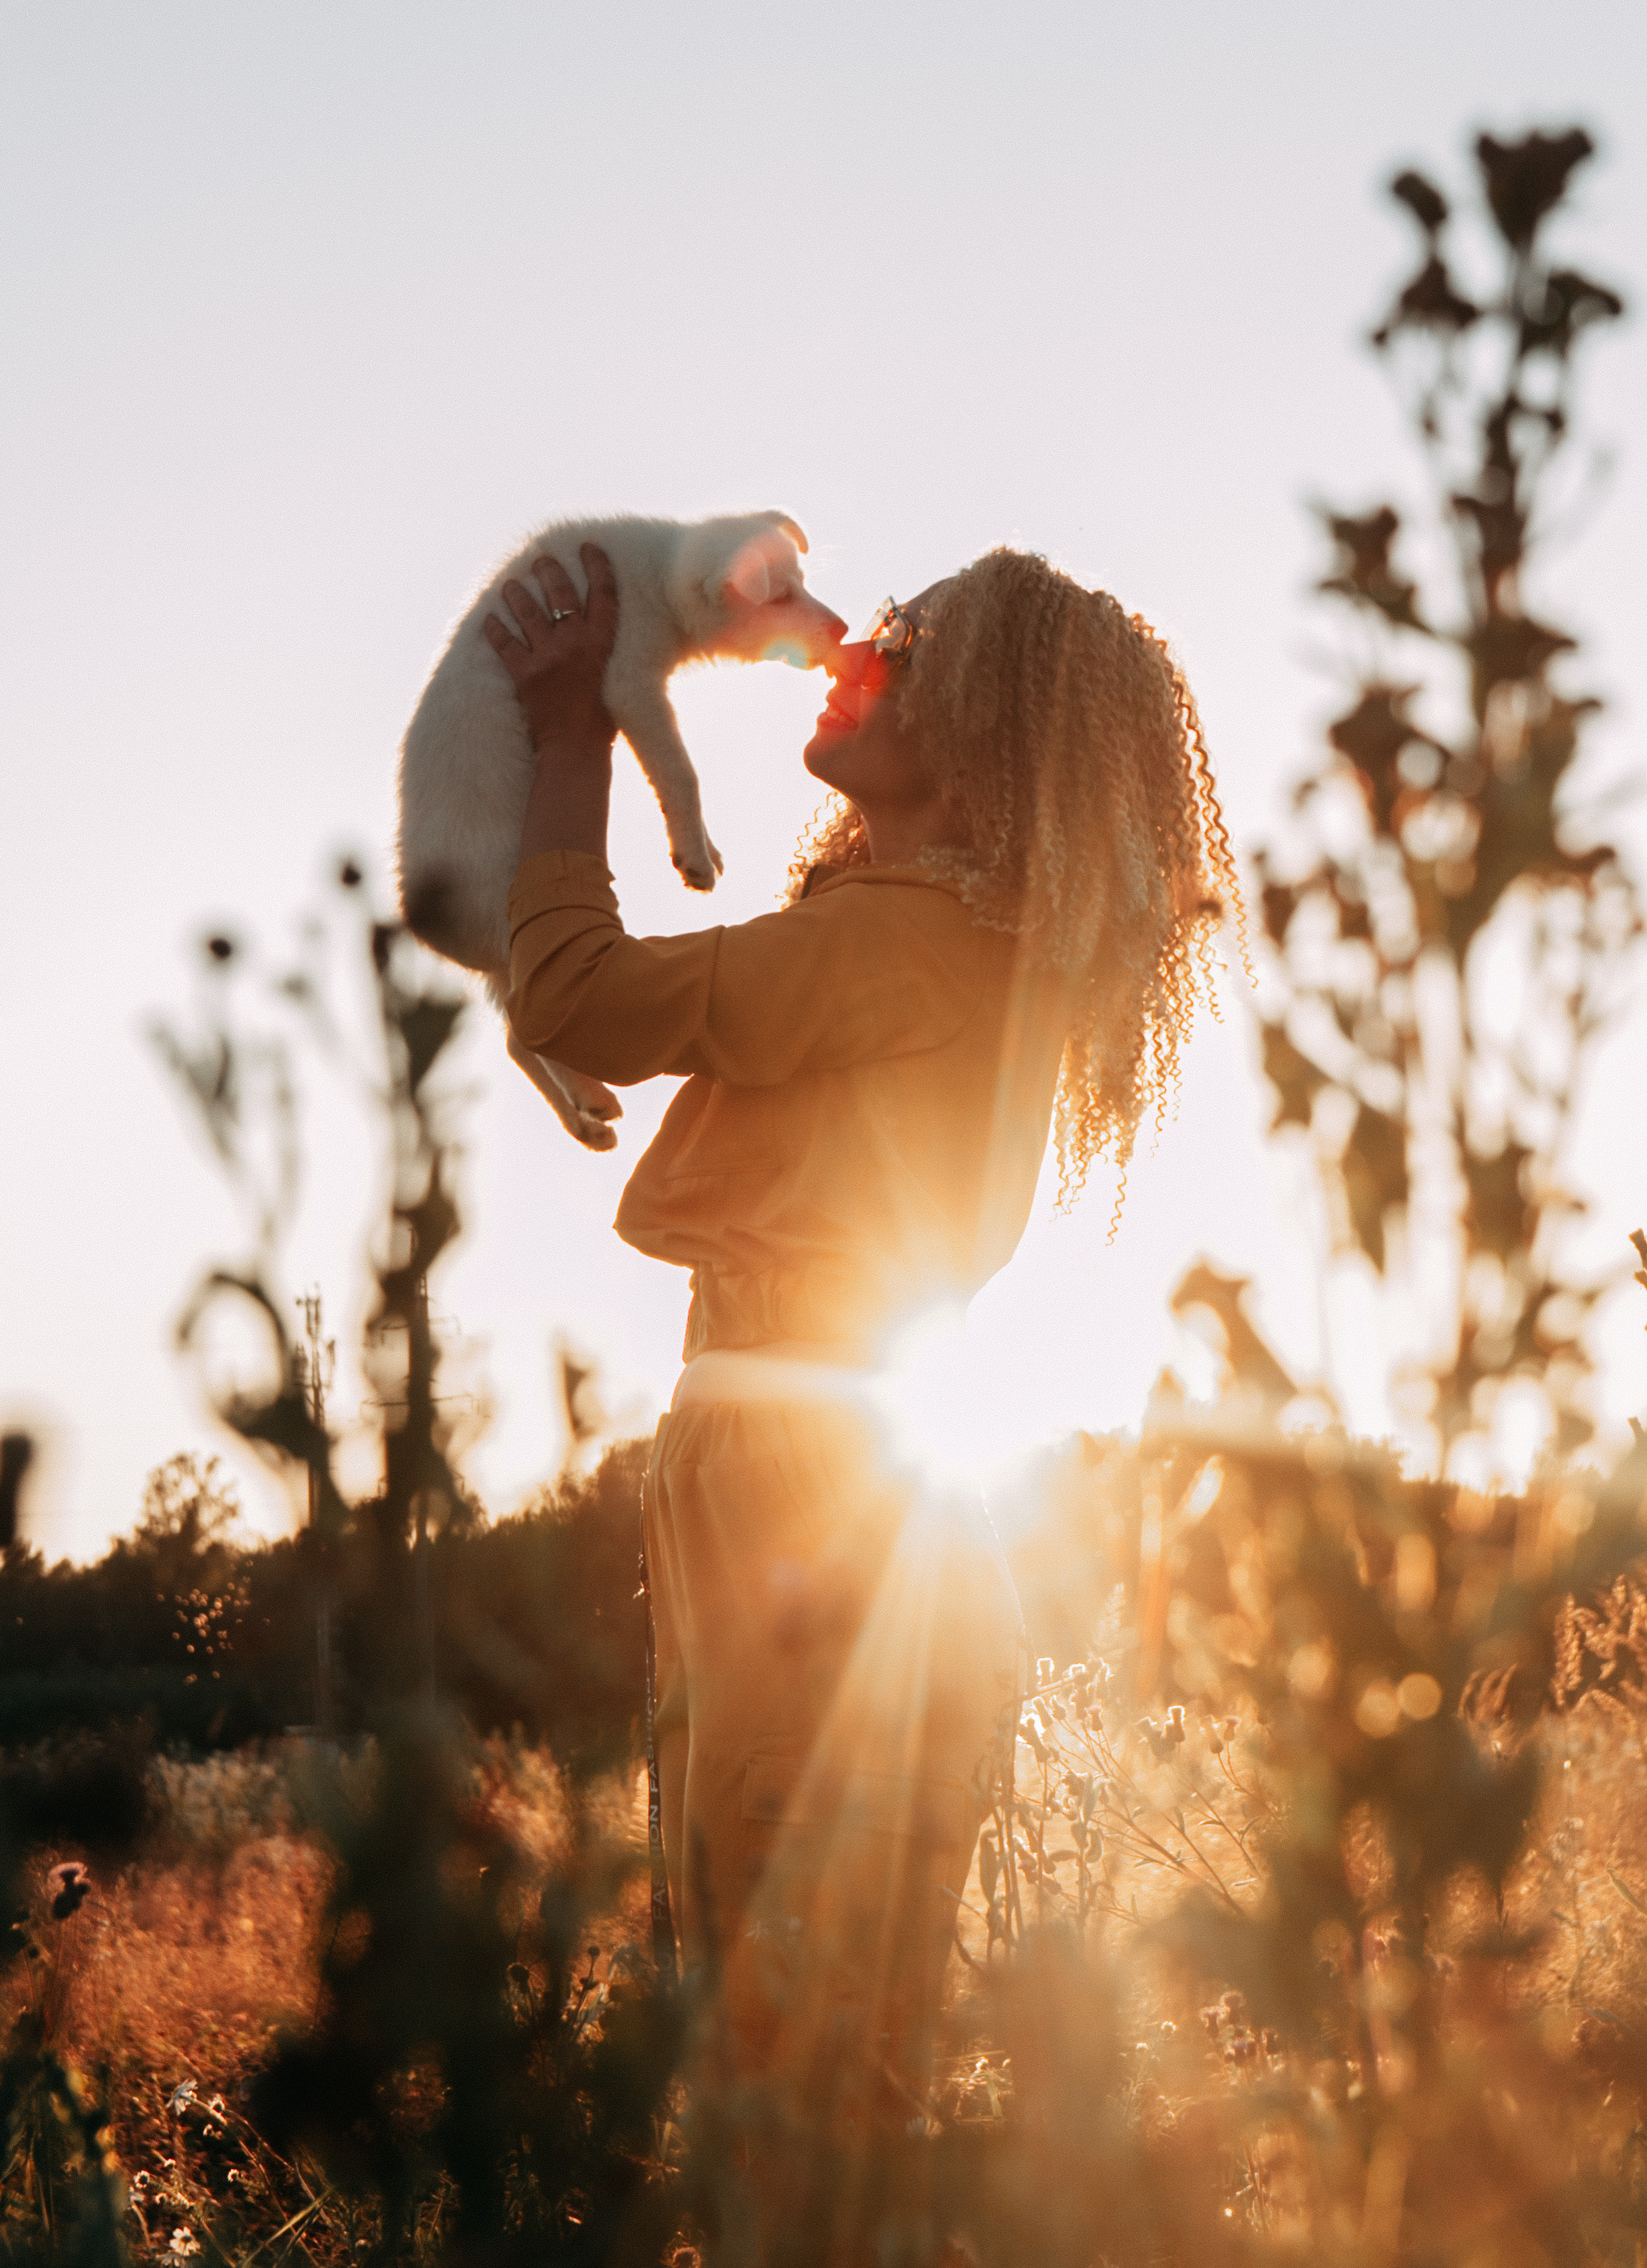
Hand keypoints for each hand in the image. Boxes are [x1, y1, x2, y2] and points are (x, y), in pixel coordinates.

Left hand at [483, 544, 618, 753]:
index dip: (596, 566)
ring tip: (510, 584)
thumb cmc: (600, 726)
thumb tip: (593, 643)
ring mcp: (547, 656)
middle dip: (549, 570)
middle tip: (541, 559)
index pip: (603, 593)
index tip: (588, 547)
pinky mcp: (523, 673)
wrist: (575, 752)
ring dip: (517, 594)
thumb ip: (601, 657)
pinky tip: (489, 619)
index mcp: (602, 644)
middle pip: (561, 593)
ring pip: (527, 611)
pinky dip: (495, 629)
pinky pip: (504, 642)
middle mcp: (575, 642)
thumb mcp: (614, 684)